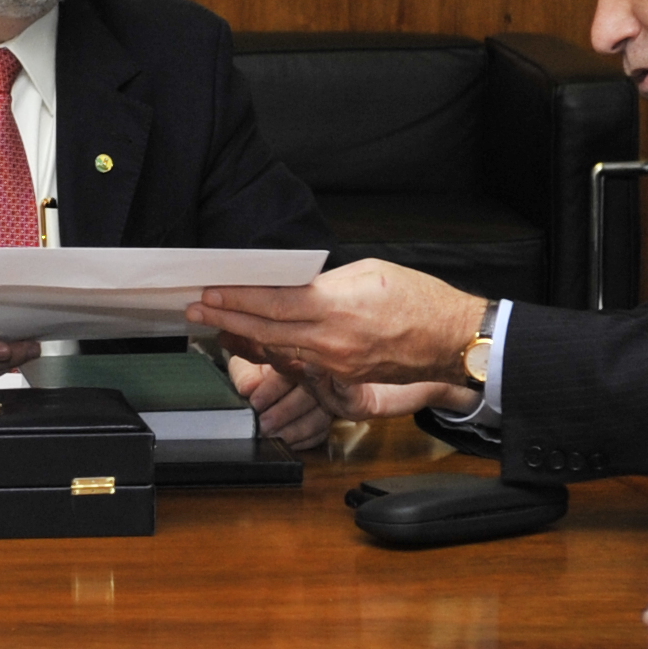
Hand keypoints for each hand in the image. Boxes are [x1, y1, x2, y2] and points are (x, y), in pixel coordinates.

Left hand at [194, 260, 489, 389]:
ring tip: (218, 324)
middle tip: (197, 309)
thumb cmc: (418, 299)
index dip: (238, 298)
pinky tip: (256, 343)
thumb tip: (295, 285)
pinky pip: (299, 364)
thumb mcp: (368, 272)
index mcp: (337, 306)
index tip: (212, 291)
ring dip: (245, 337)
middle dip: (227, 318)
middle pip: (266, 330)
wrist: (450, 340)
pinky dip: (273, 352)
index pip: (274, 303)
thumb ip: (325, 282)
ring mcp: (335, 363)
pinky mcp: (342, 377)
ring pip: (278, 350)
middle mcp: (331, 340)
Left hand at [218, 353, 337, 451]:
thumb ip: (244, 375)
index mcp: (296, 359)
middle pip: (308, 396)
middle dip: (284, 413)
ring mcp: (327, 399)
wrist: (267, 381)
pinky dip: (305, 440)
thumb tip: (247, 388)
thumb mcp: (246, 367)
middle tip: (264, 425)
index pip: (290, 373)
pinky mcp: (329, 418)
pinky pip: (322, 432)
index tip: (255, 403)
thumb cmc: (258, 373)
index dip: (272, 390)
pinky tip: (287, 442)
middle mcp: (318, 377)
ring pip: (319, 417)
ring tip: (274, 437)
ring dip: (295, 430)